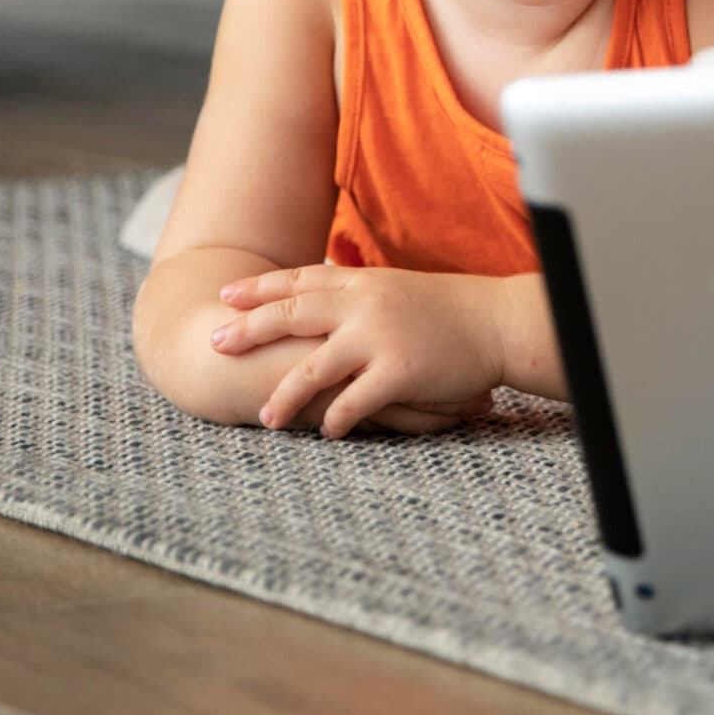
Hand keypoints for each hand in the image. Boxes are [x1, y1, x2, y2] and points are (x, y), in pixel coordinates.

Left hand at [208, 264, 527, 437]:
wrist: (498, 322)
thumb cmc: (452, 308)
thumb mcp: (399, 288)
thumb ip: (359, 292)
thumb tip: (323, 291)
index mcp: (363, 283)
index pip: (300, 282)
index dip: (260, 290)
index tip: (225, 297)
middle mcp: (364, 306)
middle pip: (293, 315)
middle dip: (250, 331)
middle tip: (216, 345)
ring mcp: (380, 339)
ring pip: (314, 368)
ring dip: (286, 395)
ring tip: (265, 416)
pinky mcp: (399, 372)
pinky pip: (355, 401)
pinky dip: (336, 419)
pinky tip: (326, 433)